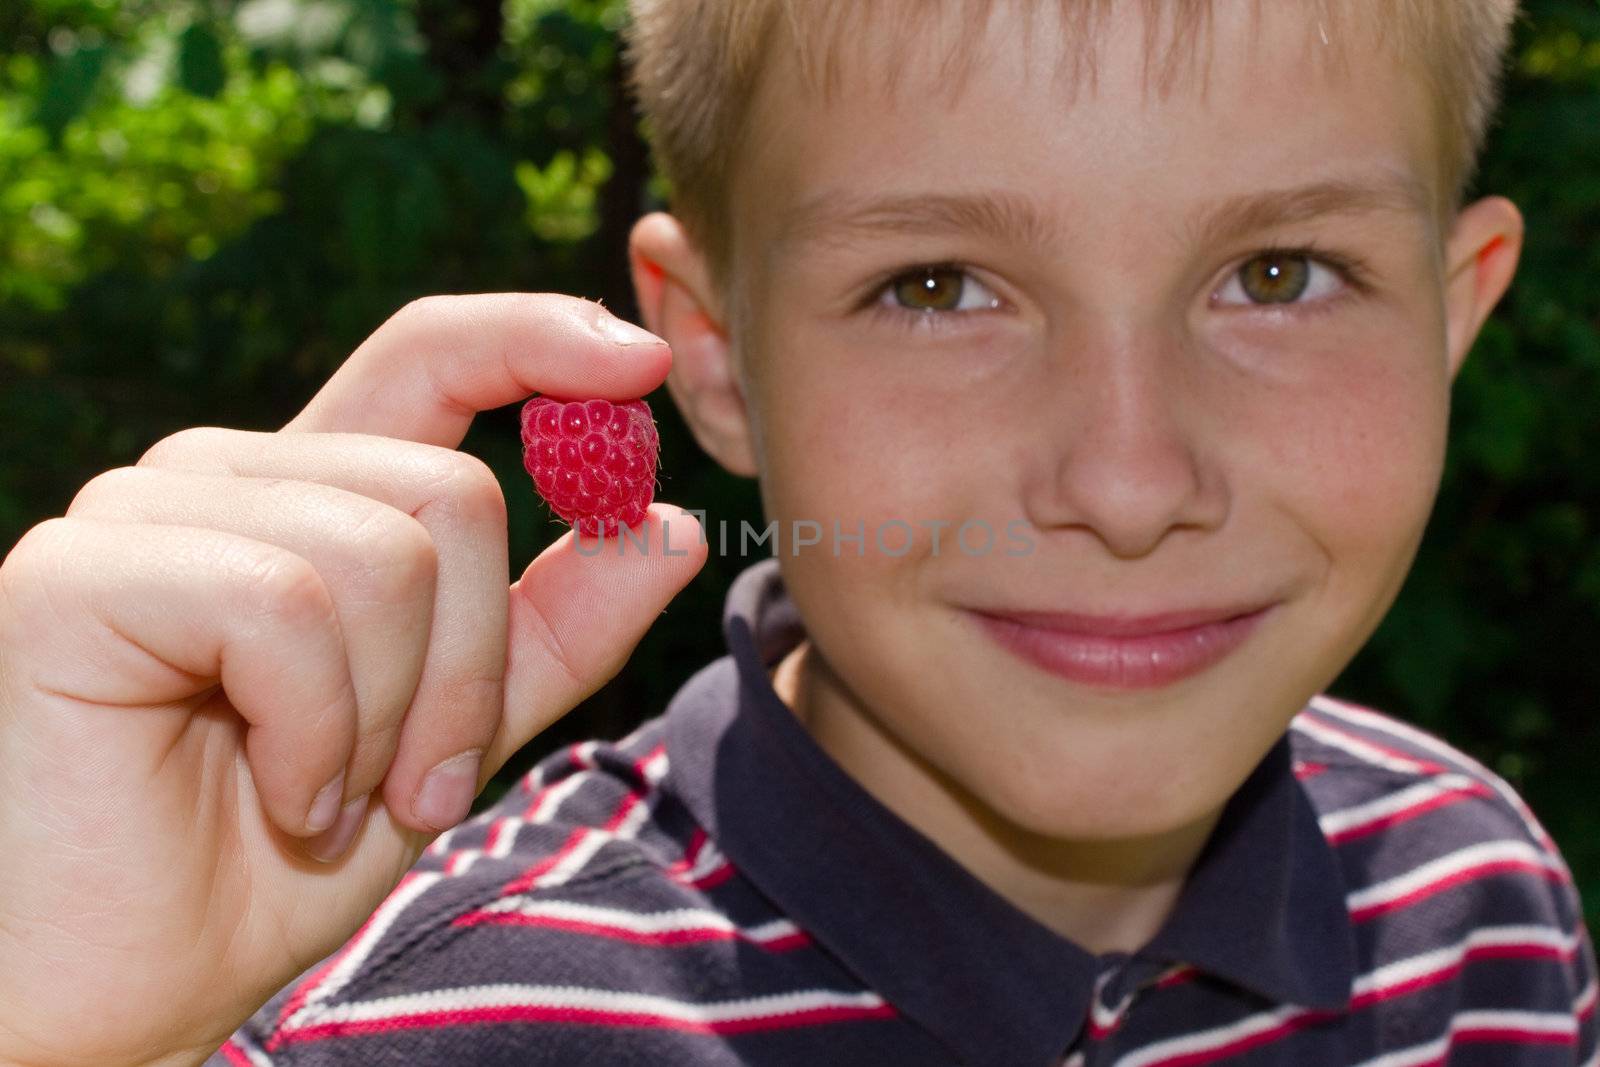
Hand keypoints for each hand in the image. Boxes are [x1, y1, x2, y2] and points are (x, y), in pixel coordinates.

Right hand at [0, 295, 705, 1066]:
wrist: (130, 984)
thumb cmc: (273, 856)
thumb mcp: (456, 733)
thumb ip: (557, 628)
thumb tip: (670, 524)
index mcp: (312, 497)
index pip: (430, 358)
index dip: (537, 339)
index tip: (644, 364)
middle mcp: (225, 478)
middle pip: (451, 491)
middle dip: (469, 670)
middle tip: (415, 785)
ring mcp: (143, 513)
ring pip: (382, 553)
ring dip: (391, 719)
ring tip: (324, 797)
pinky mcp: (80, 573)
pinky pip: (288, 608)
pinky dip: (315, 734)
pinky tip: (274, 793)